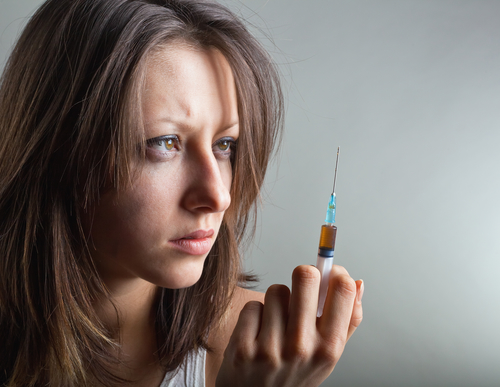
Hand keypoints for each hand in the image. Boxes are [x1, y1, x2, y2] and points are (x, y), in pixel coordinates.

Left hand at [216, 265, 363, 386]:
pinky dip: (255, 315)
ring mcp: (270, 349)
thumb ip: (347, 320)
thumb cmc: (295, 374)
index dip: (336, 272)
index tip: (329, 272)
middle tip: (301, 286)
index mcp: (329, 348)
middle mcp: (302, 348)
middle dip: (304, 275)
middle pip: (306, 277)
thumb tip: (357, 283)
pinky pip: (253, 306)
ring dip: (276, 301)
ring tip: (277, 322)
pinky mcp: (243, 348)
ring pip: (277, 290)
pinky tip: (258, 334)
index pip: (343, 289)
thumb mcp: (328, 355)